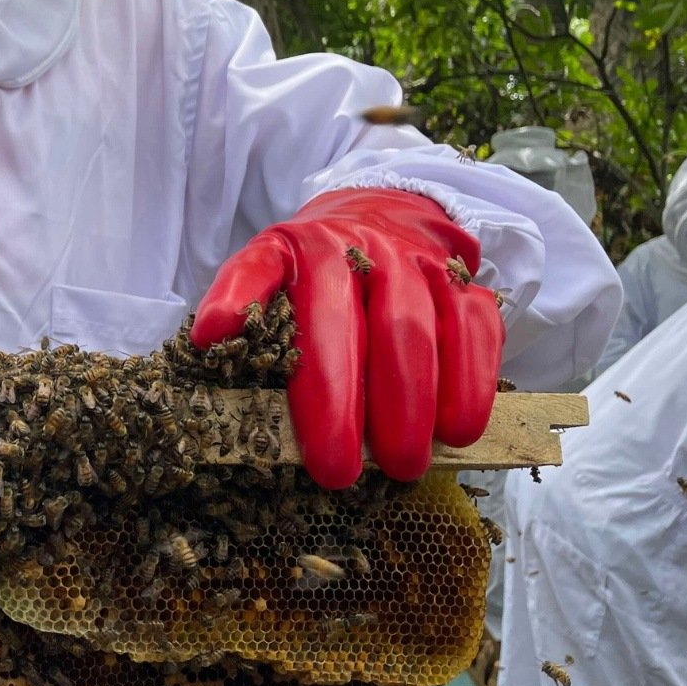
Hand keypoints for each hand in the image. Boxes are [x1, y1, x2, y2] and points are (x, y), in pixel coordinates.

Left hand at [189, 188, 504, 488]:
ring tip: (407, 463)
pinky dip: (473, 380)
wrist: (378, 214)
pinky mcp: (462, 282)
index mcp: (311, 253)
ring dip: (421, 402)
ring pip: (426, 332)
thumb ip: (241, 294)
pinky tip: (462, 429)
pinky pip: (476, 329)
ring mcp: (420, 266)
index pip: (316, 322)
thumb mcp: (265, 265)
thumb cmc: (311, 265)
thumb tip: (210, 334)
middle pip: (377, 331)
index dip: (320, 391)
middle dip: (368, 407)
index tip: (321, 454)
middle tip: (355, 471)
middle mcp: (369, 252)